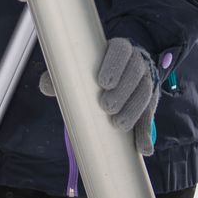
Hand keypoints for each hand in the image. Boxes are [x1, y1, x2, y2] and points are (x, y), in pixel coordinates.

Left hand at [40, 37, 159, 155]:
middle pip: (135, 73)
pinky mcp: (150, 103)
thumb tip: (46, 86)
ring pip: (145, 93)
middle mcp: (136, 62)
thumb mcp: (79, 68)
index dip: (114, 64)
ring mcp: (146, 82)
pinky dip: (146, 133)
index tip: (103, 82)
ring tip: (118, 125)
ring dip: (134, 110)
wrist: (119, 77)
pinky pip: (150, 117)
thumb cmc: (93, 71)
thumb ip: (62, 75)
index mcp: (119, 49)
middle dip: (123, 91)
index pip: (121, 50)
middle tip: (106, 107)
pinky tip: (143, 148)